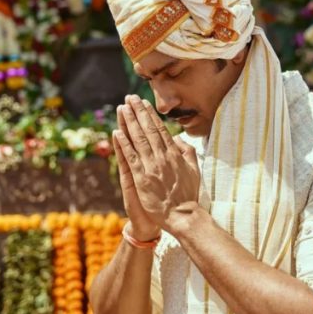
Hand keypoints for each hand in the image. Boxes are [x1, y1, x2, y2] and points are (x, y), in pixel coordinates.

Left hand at [115, 95, 200, 232]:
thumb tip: (180, 139)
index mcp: (175, 154)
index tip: (144, 103)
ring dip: (129, 122)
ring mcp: (151, 167)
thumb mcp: (194, 170)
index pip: (160, 130)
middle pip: (148, 130)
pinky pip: (131, 158)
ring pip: (138, 140)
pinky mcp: (142, 178)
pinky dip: (123, 144)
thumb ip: (188, 153)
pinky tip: (117, 132)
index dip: (151, 115)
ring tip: (122, 108)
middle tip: (130, 98)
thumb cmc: (188, 195)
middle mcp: (163, 157)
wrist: (183, 215)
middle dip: (138, 112)